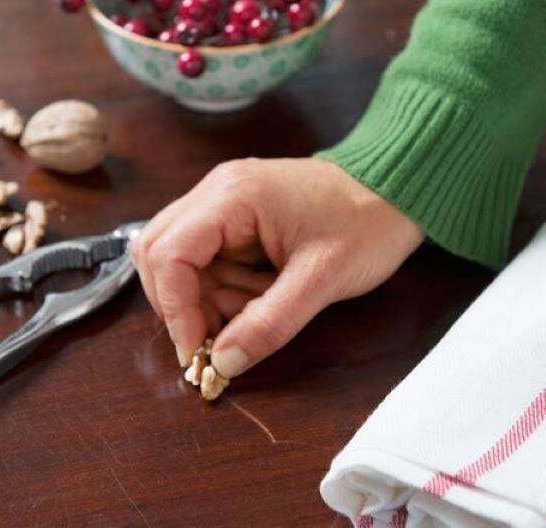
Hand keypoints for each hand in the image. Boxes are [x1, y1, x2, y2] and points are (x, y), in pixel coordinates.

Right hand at [130, 157, 422, 378]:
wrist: (393, 189)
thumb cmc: (365, 223)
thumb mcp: (322, 279)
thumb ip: (269, 323)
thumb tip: (223, 364)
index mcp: (232, 195)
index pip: (168, 253)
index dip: (175, 309)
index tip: (198, 352)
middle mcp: (216, 190)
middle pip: (159, 253)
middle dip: (183, 304)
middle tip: (221, 336)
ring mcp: (223, 200)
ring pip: (178, 258)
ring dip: (205, 296)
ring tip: (256, 306)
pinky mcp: (234, 214)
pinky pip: (205, 257)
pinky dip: (220, 286)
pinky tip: (258, 293)